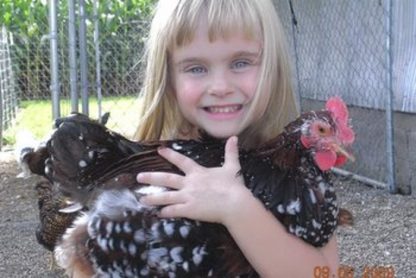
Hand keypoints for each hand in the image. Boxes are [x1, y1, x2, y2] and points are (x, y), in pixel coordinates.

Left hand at [136, 136, 251, 223]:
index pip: (181, 161)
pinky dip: (165, 212)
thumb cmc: (234, 186)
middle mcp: (189, 183)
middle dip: (152, 177)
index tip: (159, 150)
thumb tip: (234, 137)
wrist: (235, 203)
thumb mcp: (232, 167)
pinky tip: (158, 214)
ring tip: (142, 199)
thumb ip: (230, 153)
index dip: (170, 154)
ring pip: (166, 197)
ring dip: (153, 198)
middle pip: (167, 179)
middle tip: (139, 177)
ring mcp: (188, 197)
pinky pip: (174, 211)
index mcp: (198, 172)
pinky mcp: (189, 210)